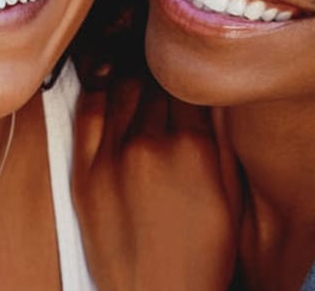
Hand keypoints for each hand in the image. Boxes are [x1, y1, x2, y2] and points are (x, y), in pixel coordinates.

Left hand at [73, 69, 238, 290]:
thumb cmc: (202, 253)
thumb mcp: (231, 193)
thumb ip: (221, 137)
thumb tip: (215, 89)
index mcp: (194, 148)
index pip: (187, 80)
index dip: (188, 69)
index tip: (187, 63)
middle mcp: (150, 146)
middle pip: (153, 80)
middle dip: (160, 70)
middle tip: (162, 62)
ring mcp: (110, 159)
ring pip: (120, 87)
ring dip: (132, 75)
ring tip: (139, 71)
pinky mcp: (83, 174)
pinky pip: (88, 111)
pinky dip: (99, 91)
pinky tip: (109, 87)